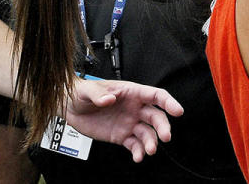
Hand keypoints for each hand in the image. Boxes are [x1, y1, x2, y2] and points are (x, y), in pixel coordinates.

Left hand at [65, 79, 183, 162]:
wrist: (70, 108)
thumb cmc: (82, 93)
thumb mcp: (87, 90)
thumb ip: (98, 95)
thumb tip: (109, 99)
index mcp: (132, 92)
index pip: (155, 95)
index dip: (168, 102)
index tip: (177, 111)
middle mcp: (135, 108)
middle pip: (156, 117)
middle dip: (163, 127)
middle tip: (166, 137)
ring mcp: (129, 123)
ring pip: (147, 133)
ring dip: (151, 142)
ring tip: (149, 152)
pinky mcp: (122, 136)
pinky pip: (134, 145)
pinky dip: (138, 152)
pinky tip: (138, 157)